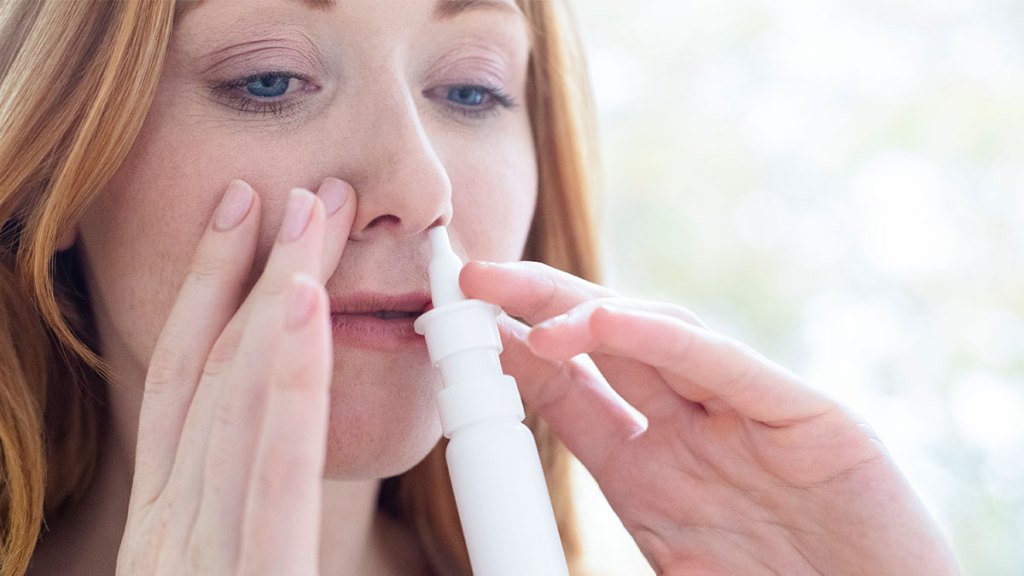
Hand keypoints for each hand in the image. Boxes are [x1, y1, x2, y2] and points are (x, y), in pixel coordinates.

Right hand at [117, 179, 355, 574]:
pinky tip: (308, 305)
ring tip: (309, 210)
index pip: (180, 385)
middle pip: (212, 371)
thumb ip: (248, 524)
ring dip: (274, 293)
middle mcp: (174, 527)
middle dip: (250, 270)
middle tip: (299, 190)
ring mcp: (198, 555)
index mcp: (167, 526)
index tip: (238, 215)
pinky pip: (276, 471)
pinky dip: (290, 383)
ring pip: (236, 397)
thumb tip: (279, 466)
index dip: (202, 289)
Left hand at [461, 261, 960, 575]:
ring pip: (657, 336)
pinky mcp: (806, 419)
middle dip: (536, 305)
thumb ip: (592, 524)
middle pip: (603, 345)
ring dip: (584, 310)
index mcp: (646, 471)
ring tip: (517, 299)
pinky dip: (665, 339)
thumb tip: (505, 528)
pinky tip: (605, 322)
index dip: (510, 354)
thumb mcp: (661, 555)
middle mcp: (690, 430)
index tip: (453, 326)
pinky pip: (724, 368)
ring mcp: (745, 418)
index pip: (566, 392)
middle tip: (473, 278)